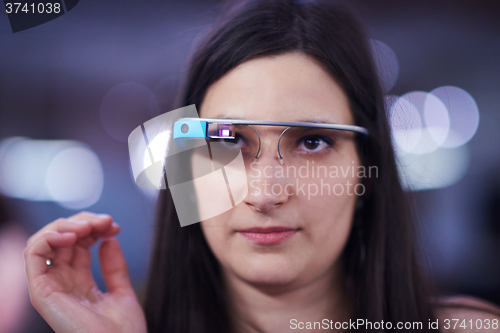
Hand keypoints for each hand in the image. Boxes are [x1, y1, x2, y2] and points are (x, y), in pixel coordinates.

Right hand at [24, 212, 146, 332]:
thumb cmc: (123, 332)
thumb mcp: (122, 291)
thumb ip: (114, 267)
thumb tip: (109, 240)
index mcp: (79, 283)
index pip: (77, 245)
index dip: (94, 229)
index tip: (115, 226)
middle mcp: (62, 283)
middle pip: (61, 240)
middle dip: (83, 222)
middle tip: (106, 221)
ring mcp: (51, 287)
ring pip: (43, 242)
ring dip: (65, 226)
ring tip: (89, 227)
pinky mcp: (42, 292)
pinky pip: (33, 256)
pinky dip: (48, 237)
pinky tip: (71, 235)